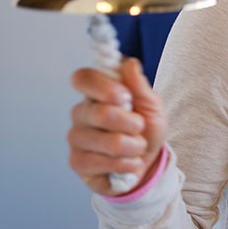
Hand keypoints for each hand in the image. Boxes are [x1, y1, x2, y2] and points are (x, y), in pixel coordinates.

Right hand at [68, 59, 166, 195]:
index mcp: (95, 93)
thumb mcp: (151, 105)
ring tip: (136, 147)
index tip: (125, 97)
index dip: (105, 87)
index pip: (83, 78)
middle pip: (103, 114)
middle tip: (139, 128)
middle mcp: (80, 113)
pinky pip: (108, 163)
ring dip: (135, 147)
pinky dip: (128, 164)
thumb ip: (139, 85)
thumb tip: (129, 63)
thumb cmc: (146, 129)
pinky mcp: (77, 163)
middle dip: (134, 124)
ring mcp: (76, 138)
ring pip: (112, 142)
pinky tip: (128, 163)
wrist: (148, 162)